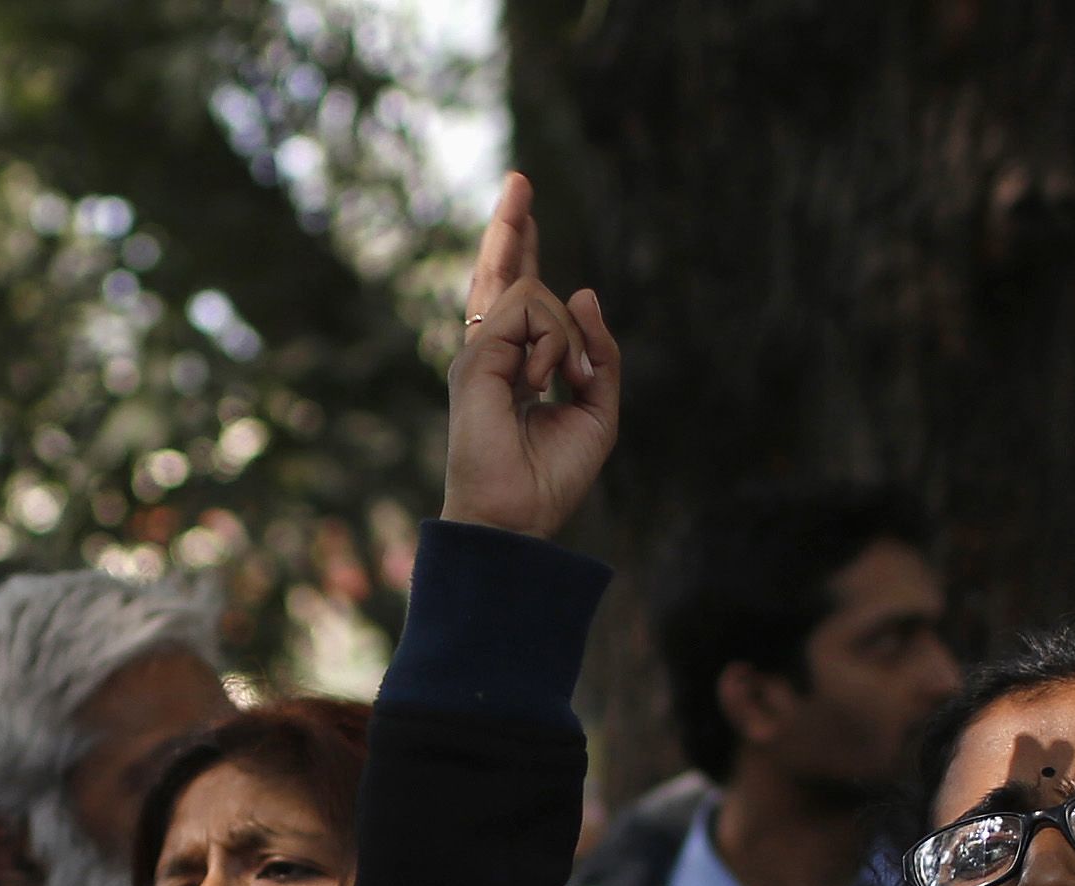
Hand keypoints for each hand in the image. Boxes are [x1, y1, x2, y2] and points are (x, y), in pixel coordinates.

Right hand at [440, 173, 620, 540]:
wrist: (517, 517)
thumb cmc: (550, 478)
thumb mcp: (597, 410)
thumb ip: (599, 354)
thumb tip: (584, 289)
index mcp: (516, 366)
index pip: (518, 298)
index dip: (523, 252)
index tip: (524, 211)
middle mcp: (492, 354)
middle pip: (498, 273)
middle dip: (511, 224)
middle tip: (520, 179)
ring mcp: (479, 353)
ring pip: (534, 291)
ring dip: (568, 335)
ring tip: (566, 382)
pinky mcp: (476, 356)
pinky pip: (529, 308)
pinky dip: (554, 341)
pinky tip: (549, 379)